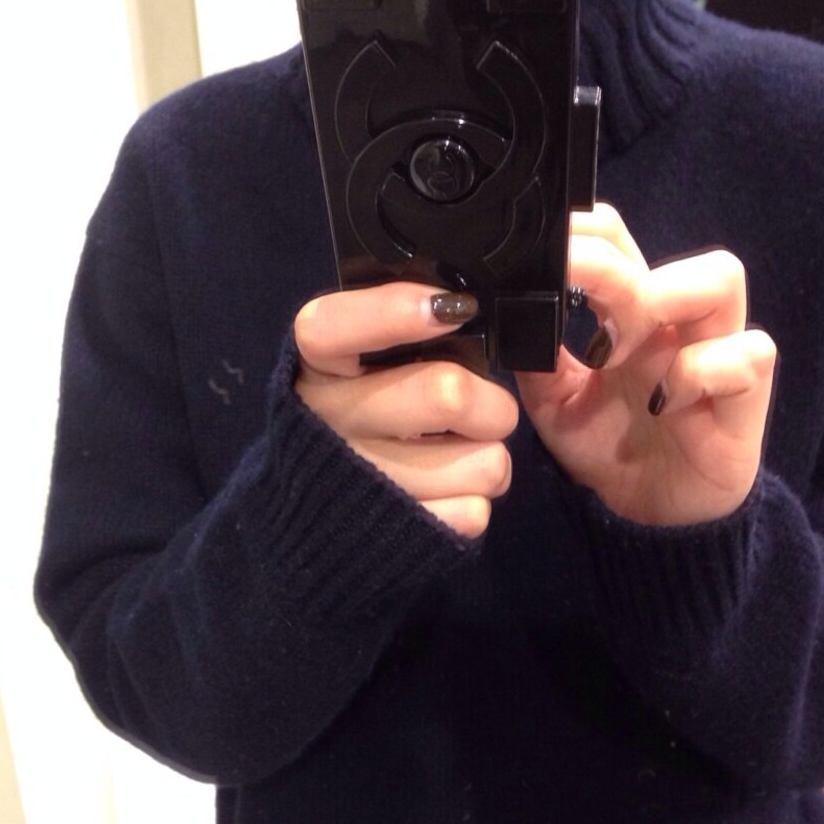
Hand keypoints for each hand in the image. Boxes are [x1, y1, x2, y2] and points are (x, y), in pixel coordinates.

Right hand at [294, 283, 518, 538]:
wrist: (322, 515)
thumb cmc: (366, 413)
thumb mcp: (367, 360)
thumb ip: (414, 323)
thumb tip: (506, 291)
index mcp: (317, 366)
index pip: (329, 327)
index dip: (393, 313)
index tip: (454, 308)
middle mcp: (329, 419)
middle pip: (446, 394)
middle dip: (492, 403)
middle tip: (486, 407)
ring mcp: (362, 480)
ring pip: (481, 461)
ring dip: (490, 457)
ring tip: (465, 453)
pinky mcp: (397, 532)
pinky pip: (474, 511)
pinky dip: (476, 499)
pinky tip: (449, 490)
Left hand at [516, 205, 777, 526]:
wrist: (645, 512)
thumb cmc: (609, 448)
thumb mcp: (553, 403)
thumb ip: (536, 357)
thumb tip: (507, 311)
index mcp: (634, 313)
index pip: (619, 239)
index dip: (586, 234)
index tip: (547, 259)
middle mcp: (679, 323)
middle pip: (665, 238)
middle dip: (620, 269)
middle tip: (583, 307)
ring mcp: (717, 354)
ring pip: (723, 278)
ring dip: (668, 298)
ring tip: (624, 347)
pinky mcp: (744, 398)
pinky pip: (747, 355)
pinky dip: (701, 369)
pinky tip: (663, 400)